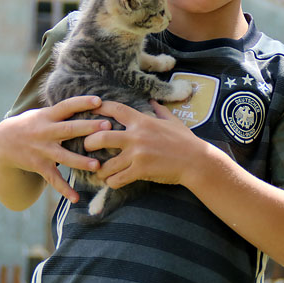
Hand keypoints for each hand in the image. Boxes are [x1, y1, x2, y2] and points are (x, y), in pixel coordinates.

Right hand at [0, 96, 109, 203]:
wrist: (3, 142)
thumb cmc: (30, 124)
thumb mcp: (42, 114)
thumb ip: (61, 111)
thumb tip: (88, 103)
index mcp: (47, 116)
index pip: (66, 106)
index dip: (82, 102)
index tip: (98, 100)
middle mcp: (45, 132)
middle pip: (70, 129)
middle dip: (89, 128)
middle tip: (108, 127)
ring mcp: (42, 150)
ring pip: (64, 156)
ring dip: (80, 161)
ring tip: (97, 165)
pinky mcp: (39, 166)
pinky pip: (53, 179)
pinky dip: (64, 189)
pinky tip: (76, 198)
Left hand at [83, 99, 205, 187]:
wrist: (196, 161)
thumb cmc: (185, 140)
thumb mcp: (172, 121)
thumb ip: (159, 110)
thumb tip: (153, 100)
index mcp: (142, 121)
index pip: (115, 109)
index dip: (99, 109)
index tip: (90, 110)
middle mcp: (136, 136)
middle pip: (101, 136)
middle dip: (89, 142)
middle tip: (87, 147)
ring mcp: (137, 154)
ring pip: (106, 163)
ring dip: (99, 169)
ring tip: (98, 170)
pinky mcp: (140, 171)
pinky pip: (117, 179)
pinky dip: (111, 182)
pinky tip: (113, 181)